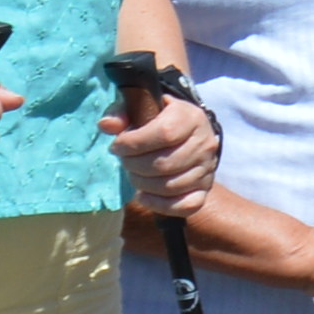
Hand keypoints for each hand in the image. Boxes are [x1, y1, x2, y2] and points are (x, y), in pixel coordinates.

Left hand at [107, 78, 224, 218]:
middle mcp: (205, 143)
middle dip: (134, 165)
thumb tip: (106, 125)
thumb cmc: (158, 120)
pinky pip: (185, 206)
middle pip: (165, 163)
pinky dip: (159, 204)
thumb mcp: (141, 107)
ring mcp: (207, 169)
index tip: (117, 146)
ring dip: (142, 184)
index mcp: (191, 118)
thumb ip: (121, 113)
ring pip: (170, 186)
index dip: (134, 143)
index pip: (164, 133)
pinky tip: (143, 195)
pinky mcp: (204, 189)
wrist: (186, 134)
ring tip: (133, 174)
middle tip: (125, 161)